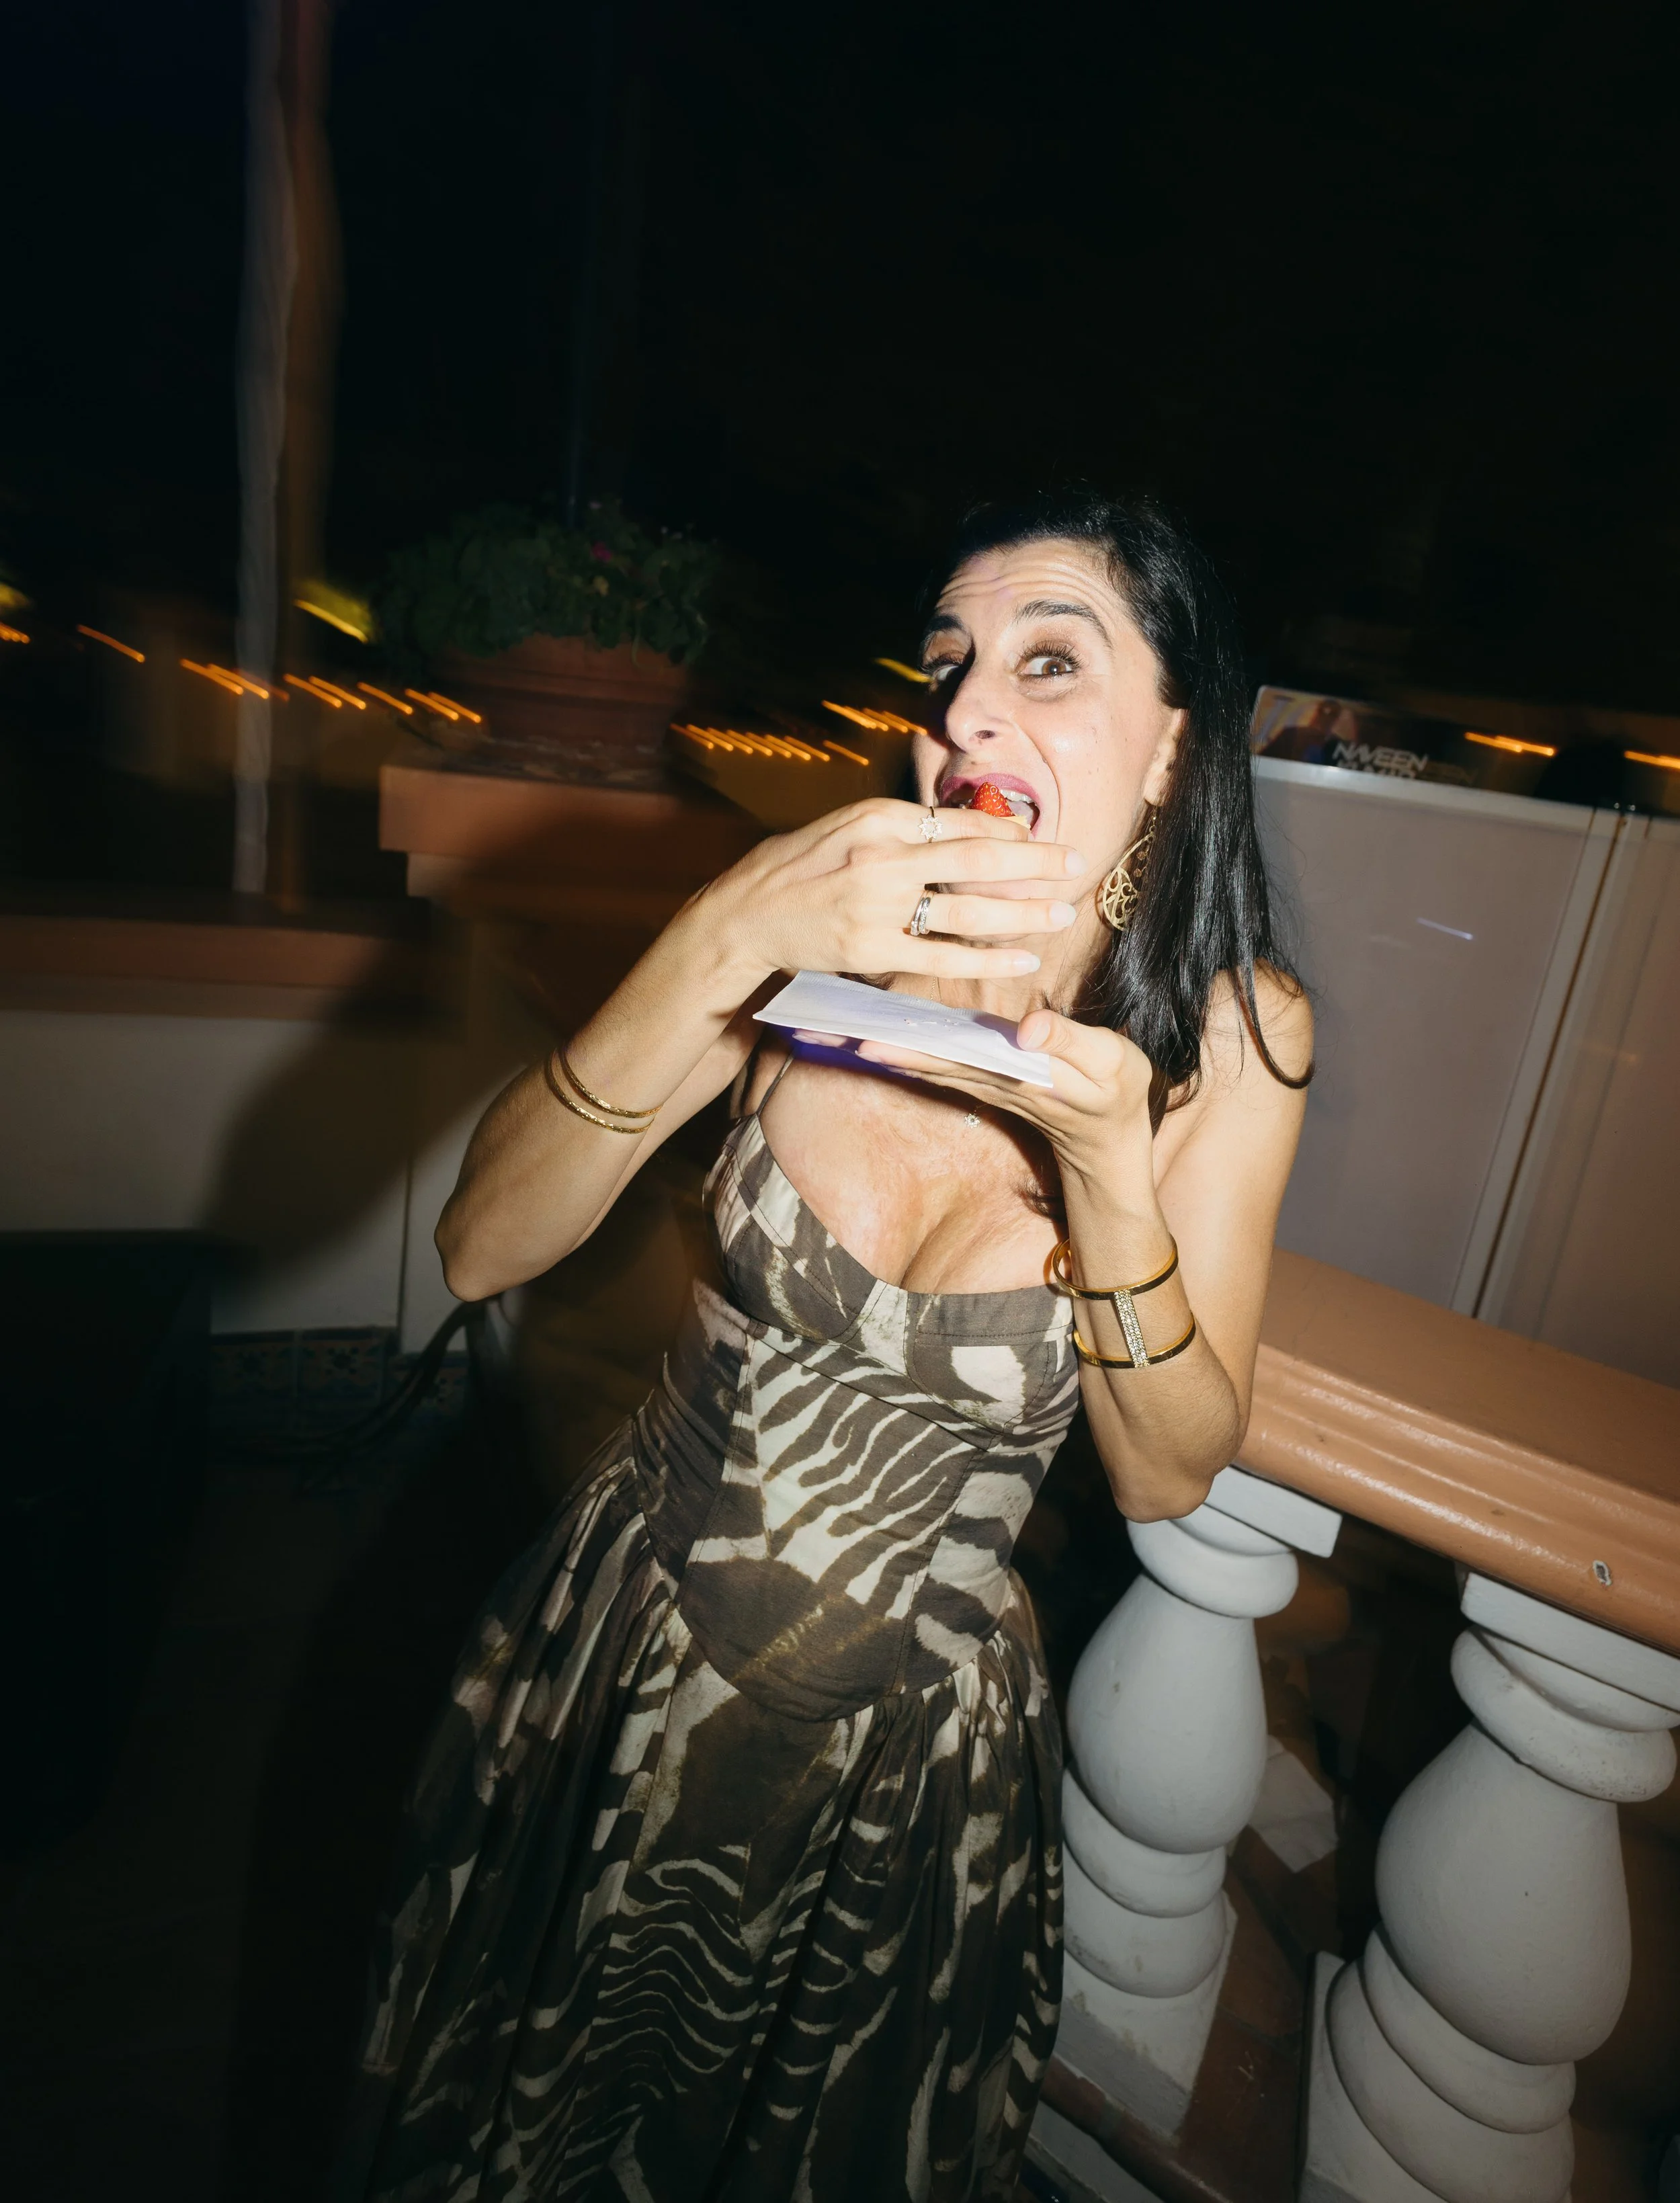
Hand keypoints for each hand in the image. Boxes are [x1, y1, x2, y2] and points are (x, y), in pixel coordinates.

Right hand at [701, 797, 1087, 984]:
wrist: (743, 914)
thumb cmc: (797, 869)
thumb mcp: (846, 827)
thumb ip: (900, 828)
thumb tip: (962, 827)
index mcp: (877, 817)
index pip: (957, 821)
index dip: (1007, 831)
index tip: (1040, 838)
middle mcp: (881, 855)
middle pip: (975, 858)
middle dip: (1033, 863)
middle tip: (1075, 864)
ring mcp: (876, 904)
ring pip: (967, 908)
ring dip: (1021, 912)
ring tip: (1059, 914)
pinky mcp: (870, 950)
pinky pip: (942, 956)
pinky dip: (986, 958)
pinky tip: (1021, 957)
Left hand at [856, 1007, 1155, 1178]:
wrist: (1112, 1146)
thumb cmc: (1117, 1095)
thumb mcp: (1110, 1065)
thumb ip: (1071, 1043)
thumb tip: (1028, 1029)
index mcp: (1015, 1074)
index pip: (952, 1056)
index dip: (909, 1045)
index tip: (867, 1038)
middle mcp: (992, 1081)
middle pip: (926, 1060)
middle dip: (880, 1046)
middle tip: (828, 1032)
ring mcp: (987, 1083)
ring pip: (928, 1063)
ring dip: (887, 1048)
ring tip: (841, 1031)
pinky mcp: (989, 1081)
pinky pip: (941, 1064)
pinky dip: (910, 1052)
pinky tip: (883, 1039)